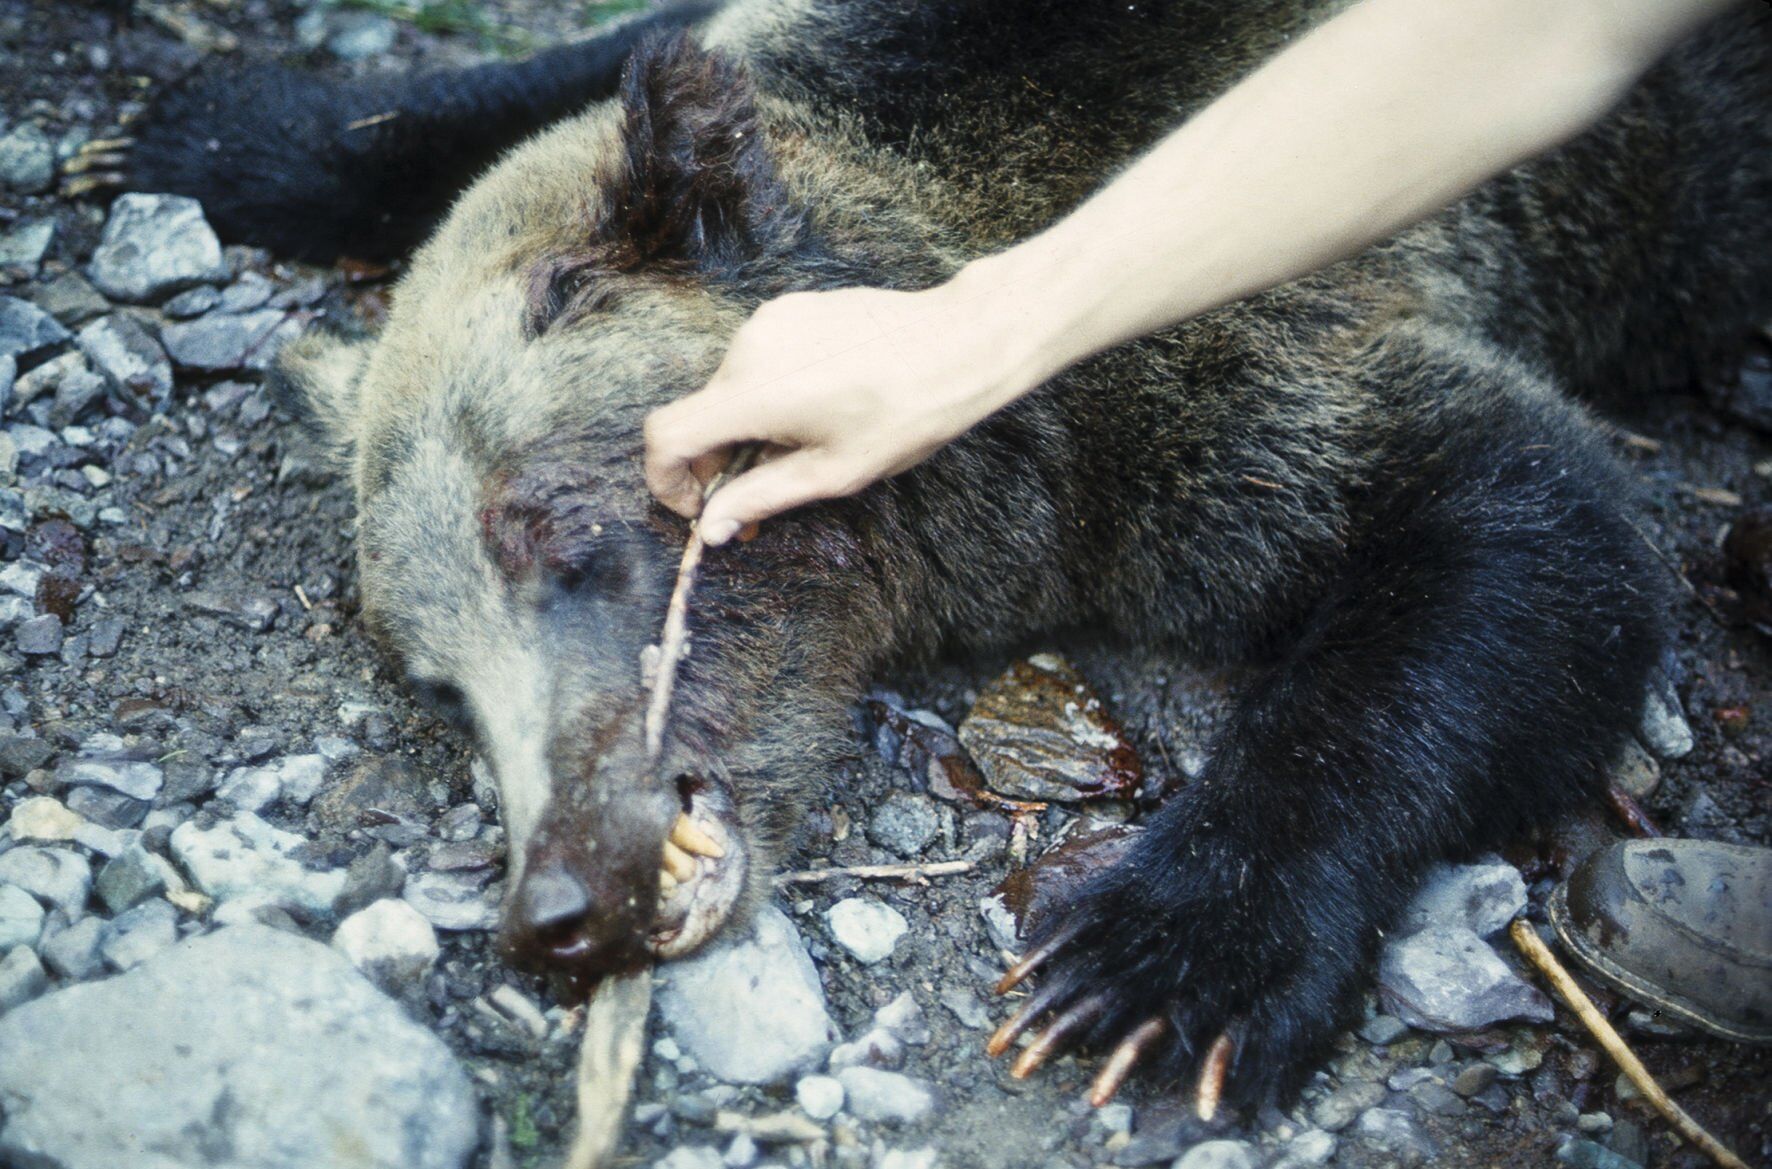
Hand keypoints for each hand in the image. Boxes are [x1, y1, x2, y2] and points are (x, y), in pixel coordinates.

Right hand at [644, 281, 1028, 543]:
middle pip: (701, 414)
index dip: (665, 479)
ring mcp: (768, 322)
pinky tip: (817, 409)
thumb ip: (761, 498)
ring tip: (801, 450)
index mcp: (753, 394)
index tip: (695, 506)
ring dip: (747, 427)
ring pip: (731, 389)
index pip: (667, 435)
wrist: (958, 343)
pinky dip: (768, 394)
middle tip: (756, 499)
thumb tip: (712, 529)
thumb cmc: (905, 413)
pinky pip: (759, 361)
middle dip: (718, 462)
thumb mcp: (833, 472)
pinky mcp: (790, 309)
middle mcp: (748, 349)